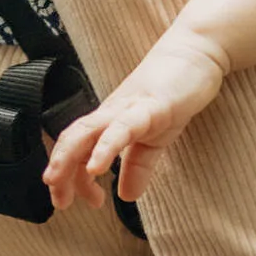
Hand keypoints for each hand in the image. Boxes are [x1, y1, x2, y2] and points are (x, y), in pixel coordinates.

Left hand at [42, 29, 231, 208]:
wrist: (197, 52)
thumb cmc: (174, 91)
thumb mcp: (156, 139)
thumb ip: (139, 166)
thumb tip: (127, 195)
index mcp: (110, 123)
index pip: (78, 151)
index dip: (70, 179)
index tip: (73, 204)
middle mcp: (111, 114)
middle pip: (72, 141)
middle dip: (58, 172)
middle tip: (58, 202)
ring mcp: (127, 108)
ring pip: (86, 131)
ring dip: (67, 158)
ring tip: (58, 183)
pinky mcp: (149, 106)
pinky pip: (122, 128)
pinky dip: (105, 148)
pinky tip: (97, 167)